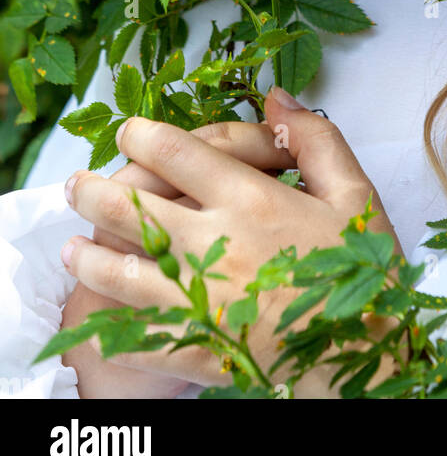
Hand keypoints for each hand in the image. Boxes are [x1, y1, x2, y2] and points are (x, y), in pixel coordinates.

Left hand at [61, 89, 405, 397]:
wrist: (364, 357)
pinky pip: (134, 337)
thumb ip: (316, 141)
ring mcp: (196, 299)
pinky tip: (94, 318)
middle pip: (130, 207)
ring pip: (117, 272)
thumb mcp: (354, 195)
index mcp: (249, 201)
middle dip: (94, 190)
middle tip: (78, 183)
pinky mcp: (193, 349)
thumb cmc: (359, 273)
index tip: (129, 131)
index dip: (142, 135)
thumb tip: (277, 98)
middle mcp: (213, 243)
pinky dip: (107, 328)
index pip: (175, 154)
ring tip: (73, 245)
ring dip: (87, 255)